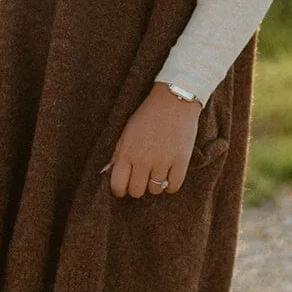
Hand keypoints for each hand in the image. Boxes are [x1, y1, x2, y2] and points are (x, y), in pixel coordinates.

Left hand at [103, 83, 200, 197]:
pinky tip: (169, 175)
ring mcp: (163, 162)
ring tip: (157, 172)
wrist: (174, 100)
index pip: (118, 185)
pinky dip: (171, 185)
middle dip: (137, 187)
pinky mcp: (181, 162)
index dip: (119, 190)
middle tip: (141, 179)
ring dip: (155, 184)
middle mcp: (143, 160)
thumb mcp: (127, 132)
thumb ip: (118, 154)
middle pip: (137, 191)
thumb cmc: (148, 115)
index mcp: (126, 152)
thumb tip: (111, 173)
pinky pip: (173, 187)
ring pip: (155, 190)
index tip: (123, 188)